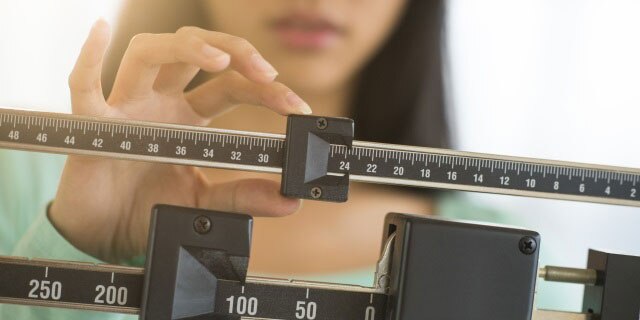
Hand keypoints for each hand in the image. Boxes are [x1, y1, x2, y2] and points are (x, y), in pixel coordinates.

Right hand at [50, 20, 309, 261]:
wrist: (106, 236)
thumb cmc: (148, 208)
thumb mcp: (205, 201)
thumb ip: (242, 196)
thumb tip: (288, 200)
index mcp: (188, 117)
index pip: (231, 86)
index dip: (266, 91)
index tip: (298, 107)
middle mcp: (159, 103)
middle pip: (195, 54)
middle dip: (235, 53)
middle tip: (268, 74)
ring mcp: (126, 107)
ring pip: (149, 53)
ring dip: (185, 48)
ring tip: (220, 61)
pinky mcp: (93, 125)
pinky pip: (84, 86)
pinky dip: (88, 58)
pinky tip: (100, 31)